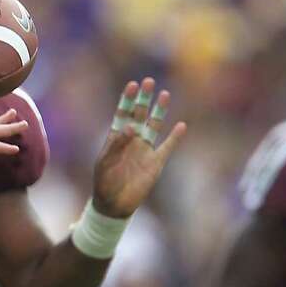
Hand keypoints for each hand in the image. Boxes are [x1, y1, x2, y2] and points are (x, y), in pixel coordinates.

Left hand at [91, 78, 186, 217]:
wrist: (114, 204)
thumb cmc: (104, 182)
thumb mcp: (104, 162)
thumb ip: (117, 144)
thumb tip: (131, 127)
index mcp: (117, 137)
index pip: (123, 113)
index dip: (127, 100)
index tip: (132, 85)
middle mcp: (132, 140)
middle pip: (140, 114)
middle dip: (143, 99)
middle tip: (148, 82)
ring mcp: (145, 150)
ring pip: (154, 125)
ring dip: (159, 111)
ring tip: (165, 94)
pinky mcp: (156, 162)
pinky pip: (167, 147)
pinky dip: (175, 137)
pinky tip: (182, 125)